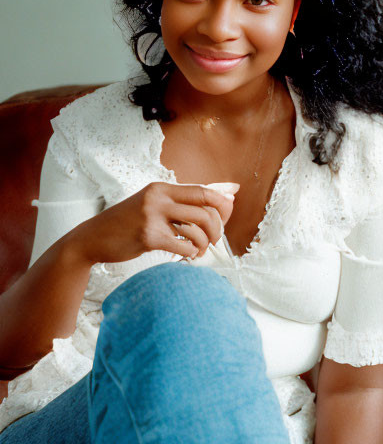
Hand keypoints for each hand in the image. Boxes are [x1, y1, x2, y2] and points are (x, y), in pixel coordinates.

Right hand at [68, 182, 236, 264]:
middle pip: (205, 211)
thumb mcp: (152, 204)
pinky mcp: (148, 237)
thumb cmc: (128, 223)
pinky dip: (192, 253)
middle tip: (215, 239)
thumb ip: (181, 201)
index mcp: (161, 188)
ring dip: (206, 243)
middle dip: (218, 228)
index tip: (228, 215)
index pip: (203, 191)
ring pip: (197, 229)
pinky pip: (184, 246)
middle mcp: (158, 198)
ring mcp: (152, 217)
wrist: (92, 238)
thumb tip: (227, 194)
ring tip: (201, 249)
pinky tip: (189, 255)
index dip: (222, 203)